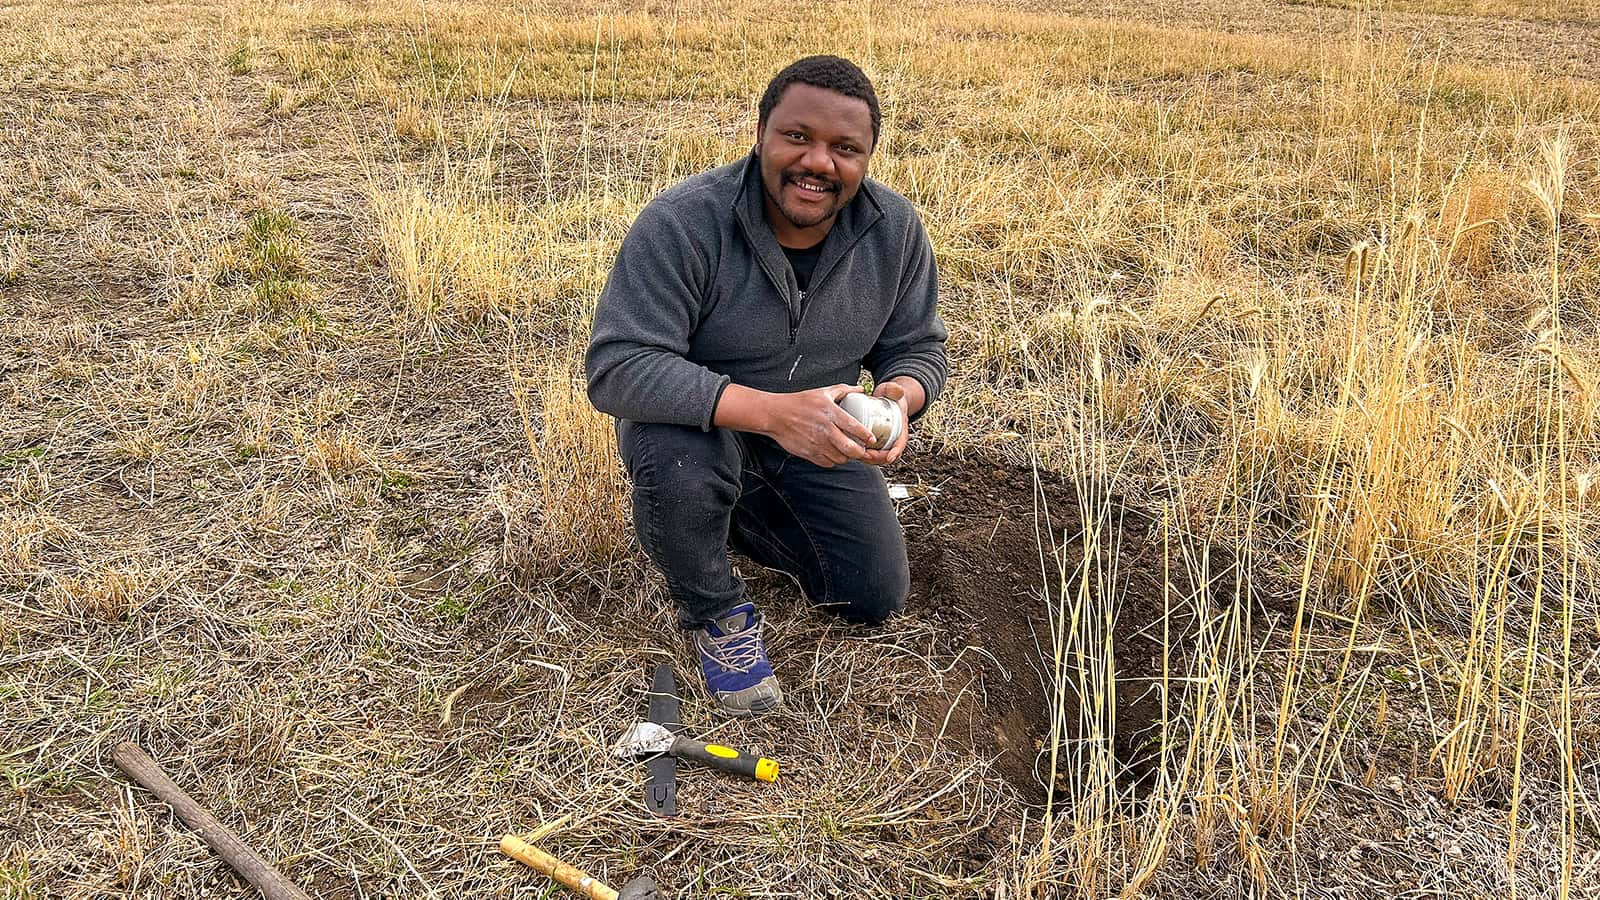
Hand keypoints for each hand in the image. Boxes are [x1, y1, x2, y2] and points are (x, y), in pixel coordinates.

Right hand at [762, 384, 877, 467]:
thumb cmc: (799, 403)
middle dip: (861, 452)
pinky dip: (833, 461)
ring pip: (840, 458)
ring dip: (847, 457)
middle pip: (850, 449)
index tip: (872, 439)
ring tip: (847, 451)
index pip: (855, 427)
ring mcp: (817, 444)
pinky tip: (834, 453)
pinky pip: (828, 463)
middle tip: (863, 449)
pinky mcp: (809, 453)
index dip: (867, 436)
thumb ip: (843, 390)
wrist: (776, 415)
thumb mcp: (822, 392)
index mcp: (830, 413)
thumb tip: (860, 389)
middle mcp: (825, 430)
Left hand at [859, 381, 910, 466]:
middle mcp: (892, 439)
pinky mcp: (873, 442)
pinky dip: (860, 455)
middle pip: (886, 456)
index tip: (889, 457)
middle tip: (863, 454)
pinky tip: (849, 452)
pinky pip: (868, 453)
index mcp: (901, 431)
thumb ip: (894, 389)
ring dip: (866, 459)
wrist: (888, 399)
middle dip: (875, 458)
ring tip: (854, 453)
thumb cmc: (891, 396)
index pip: (900, 445)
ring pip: (875, 457)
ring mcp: (882, 442)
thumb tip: (895, 391)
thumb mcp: (893, 392)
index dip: (895, 452)